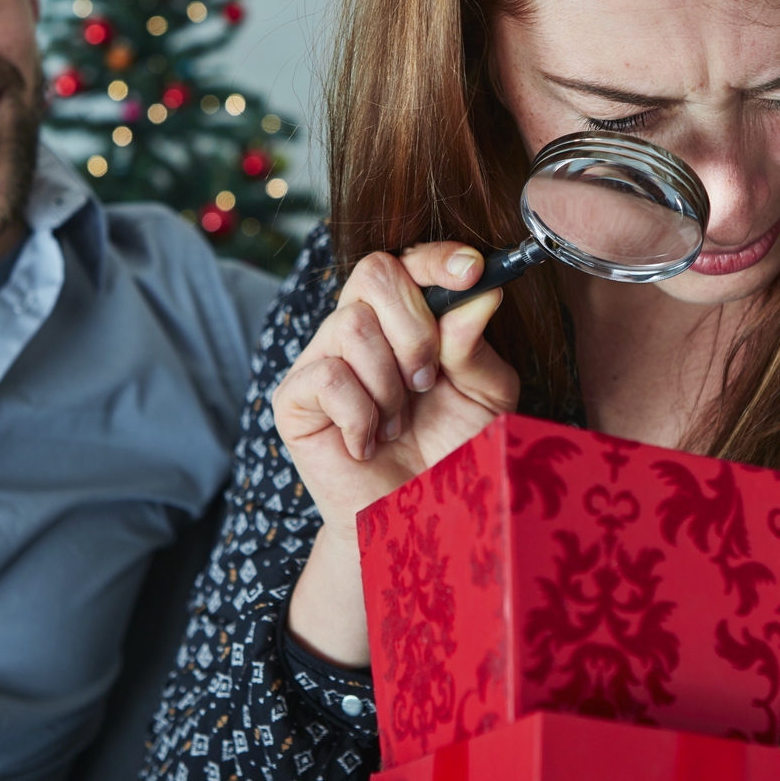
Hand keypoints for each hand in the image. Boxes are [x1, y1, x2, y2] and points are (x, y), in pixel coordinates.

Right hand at [277, 244, 519, 664]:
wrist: (417, 523)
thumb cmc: (453, 457)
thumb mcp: (486, 399)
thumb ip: (477, 346)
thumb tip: (480, 293)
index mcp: (405, 319)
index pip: (407, 261)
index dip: (435, 257)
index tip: (472, 270)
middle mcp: (358, 329)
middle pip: (373, 272)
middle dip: (415, 327)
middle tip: (428, 381)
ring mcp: (321, 360)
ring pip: (351, 324)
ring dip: (390, 383)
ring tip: (398, 424)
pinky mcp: (293, 399)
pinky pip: (327, 376)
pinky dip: (361, 415)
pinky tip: (368, 443)